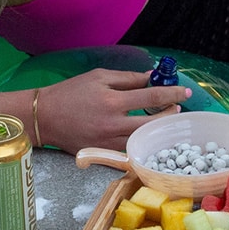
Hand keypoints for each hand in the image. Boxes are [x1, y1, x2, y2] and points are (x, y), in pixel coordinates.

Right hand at [38, 69, 192, 153]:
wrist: (44, 117)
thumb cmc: (71, 92)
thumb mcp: (99, 76)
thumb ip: (127, 78)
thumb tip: (151, 77)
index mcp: (112, 101)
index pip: (151, 96)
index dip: (171, 93)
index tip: (184, 92)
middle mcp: (113, 124)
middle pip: (152, 122)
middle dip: (170, 115)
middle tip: (178, 109)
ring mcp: (108, 142)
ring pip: (143, 139)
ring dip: (158, 130)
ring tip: (167, 122)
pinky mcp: (103, 153)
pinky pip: (129, 150)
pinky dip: (141, 143)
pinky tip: (148, 136)